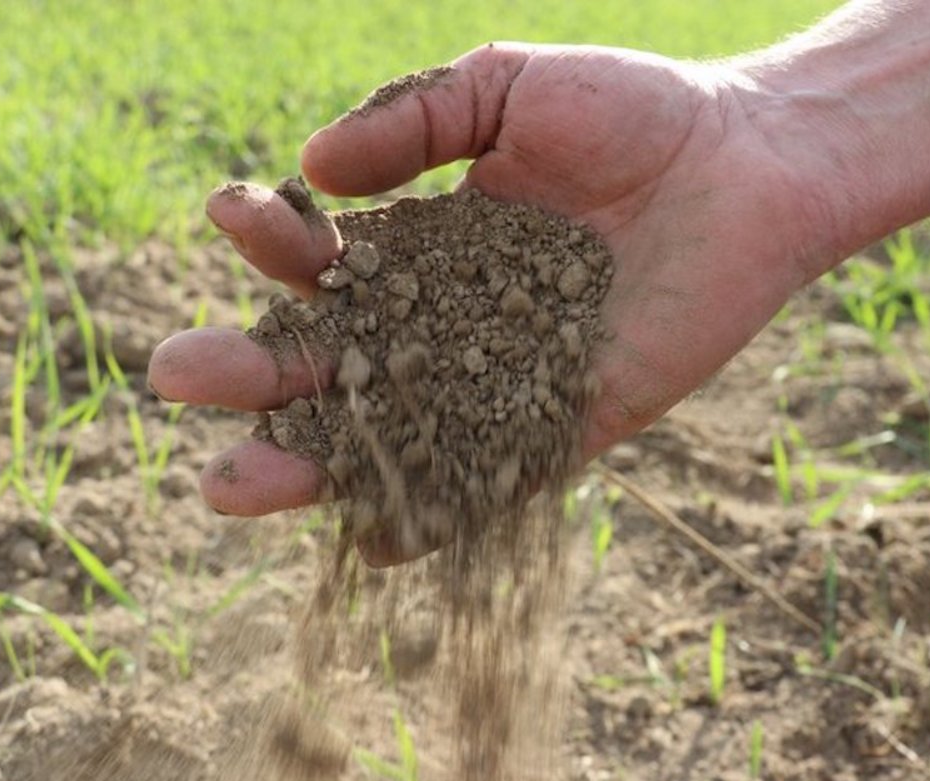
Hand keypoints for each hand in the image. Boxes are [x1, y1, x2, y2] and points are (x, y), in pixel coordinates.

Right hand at [148, 42, 844, 534]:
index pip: (327, 264)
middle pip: (338, 363)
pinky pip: (496, 481)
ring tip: (233, 485)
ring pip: (396, 435)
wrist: (749, 162)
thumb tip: (311, 170)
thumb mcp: (504, 89)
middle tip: (180, 376)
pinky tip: (374, 541)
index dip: (274, 248)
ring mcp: (509, 379)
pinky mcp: (573, 422)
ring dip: (317, 466)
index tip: (231, 215)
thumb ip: (412, 121)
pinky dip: (438, 517)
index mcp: (429, 245)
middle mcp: (455, 321)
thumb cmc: (634, 111)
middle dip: (257, 373)